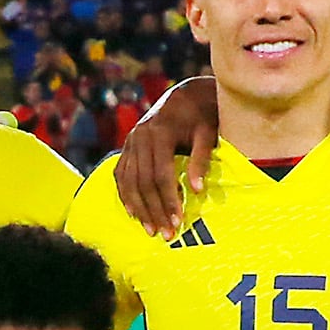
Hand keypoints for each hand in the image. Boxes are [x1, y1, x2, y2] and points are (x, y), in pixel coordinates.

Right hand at [112, 75, 219, 234]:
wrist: (186, 95)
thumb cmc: (202, 114)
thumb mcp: (208, 133)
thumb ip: (201, 160)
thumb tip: (196, 191)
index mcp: (160, 132)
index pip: (161, 175)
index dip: (169, 200)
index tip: (178, 221)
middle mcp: (140, 137)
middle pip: (143, 182)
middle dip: (154, 210)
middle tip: (166, 234)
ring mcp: (130, 141)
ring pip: (129, 181)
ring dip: (139, 208)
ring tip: (151, 229)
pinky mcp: (127, 146)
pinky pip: (121, 174)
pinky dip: (125, 195)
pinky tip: (133, 213)